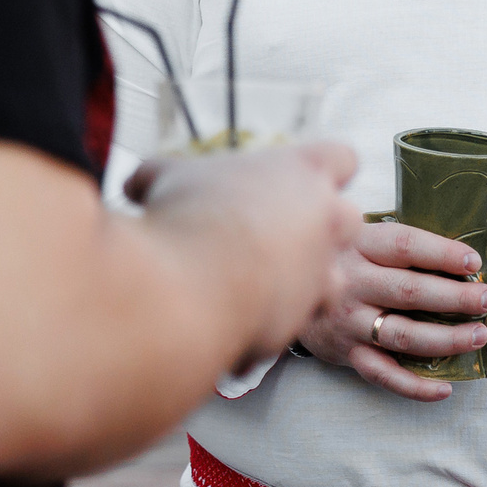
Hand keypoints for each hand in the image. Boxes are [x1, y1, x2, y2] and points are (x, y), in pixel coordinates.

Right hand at [128, 140, 364, 364]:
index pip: (342, 158)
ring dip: (302, 286)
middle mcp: (326, 221)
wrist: (186, 290)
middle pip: (349, 220)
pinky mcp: (300, 323)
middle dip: (320, 231)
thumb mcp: (165, 178)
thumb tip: (138, 185)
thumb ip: (161, 176)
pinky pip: (287, 329)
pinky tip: (227, 325)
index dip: (321, 171)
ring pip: (334, 281)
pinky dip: (263, 329)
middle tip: (274, 238)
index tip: (294, 183)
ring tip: (253, 286)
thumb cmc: (184, 219)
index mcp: (304, 173)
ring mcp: (319, 276)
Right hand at [296, 214, 486, 402]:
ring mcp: (349, 322)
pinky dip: (414, 386)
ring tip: (478, 336)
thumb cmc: (346, 258)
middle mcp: (353, 284)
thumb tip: (464, 256)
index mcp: (361, 245)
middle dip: (455, 297)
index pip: (405, 245)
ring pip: (402, 335)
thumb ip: (403, 242)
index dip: (441, 253)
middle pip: (409, 292)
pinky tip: (444, 388)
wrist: (288, 288)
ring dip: (445, 339)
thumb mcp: (364, 234)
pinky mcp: (347, 353)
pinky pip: (383, 375)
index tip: (473, 261)